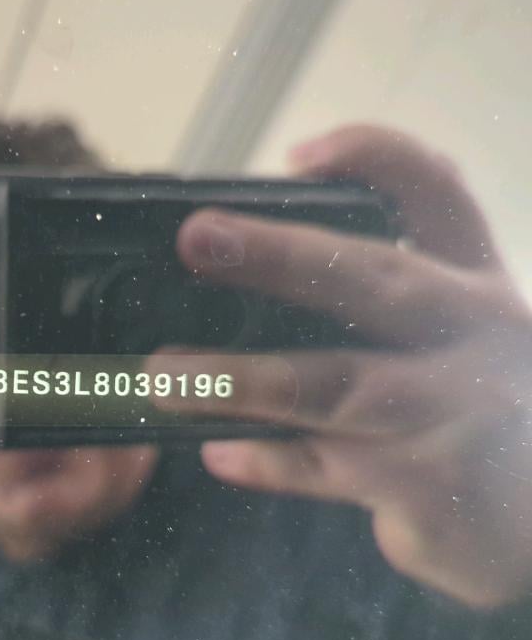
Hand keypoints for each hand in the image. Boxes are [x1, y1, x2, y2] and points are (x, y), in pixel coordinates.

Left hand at [149, 126, 531, 619]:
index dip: (374, 159)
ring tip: (162, 372)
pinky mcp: (432, 483)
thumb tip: (250, 271)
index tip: (298, 156)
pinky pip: (327, 467)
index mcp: (473, 285)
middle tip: (198, 237)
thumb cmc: (476, 415)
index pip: (437, 196)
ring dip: (240, 377)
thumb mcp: (456, 342)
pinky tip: (217, 452)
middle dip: (280, 256)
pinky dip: (267, 460)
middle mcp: (473, 334)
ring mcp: (457, 410)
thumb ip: (385, 303)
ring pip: (333, 383)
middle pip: (374, 279)